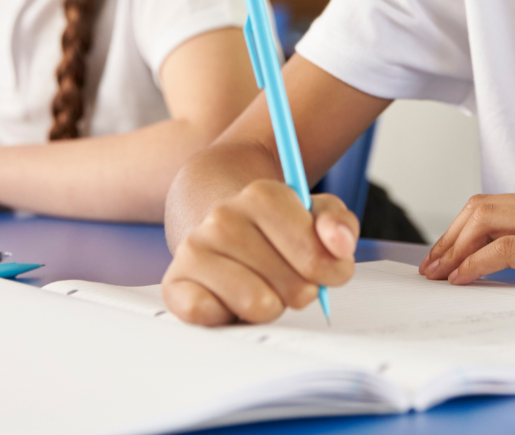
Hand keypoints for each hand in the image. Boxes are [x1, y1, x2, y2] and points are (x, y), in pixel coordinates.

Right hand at [162, 179, 358, 325]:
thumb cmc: (275, 227)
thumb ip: (338, 224)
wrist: (219, 222)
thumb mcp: (315, 214)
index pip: (314, 253)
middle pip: (290, 285)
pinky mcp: (174, 283)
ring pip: (256, 304)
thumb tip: (340, 245)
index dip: (330, 270)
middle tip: (289, 280)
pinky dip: (227, 318)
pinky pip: (209, 316)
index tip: (329, 271)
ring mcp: (194, 249)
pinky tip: (230, 300)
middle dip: (299, 291)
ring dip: (269, 307)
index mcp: (262, 195)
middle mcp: (223, 217)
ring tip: (263, 289)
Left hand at [419, 186, 514, 301]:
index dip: (464, 228)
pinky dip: (477, 262)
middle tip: (431, 268)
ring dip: (455, 248)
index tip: (446, 255)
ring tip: (439, 276)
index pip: (498, 204)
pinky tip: (464, 279)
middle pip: (482, 206)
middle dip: (449, 236)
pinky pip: (508, 250)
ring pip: (487, 219)